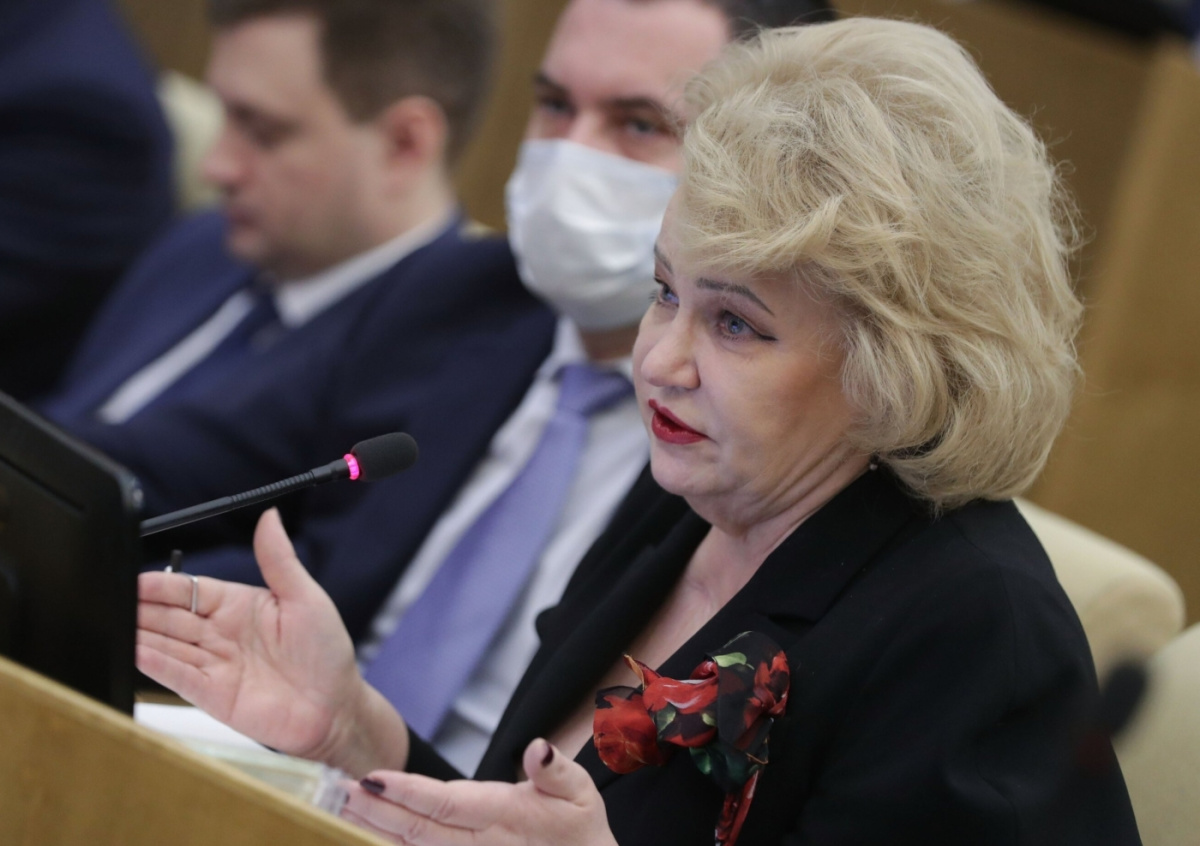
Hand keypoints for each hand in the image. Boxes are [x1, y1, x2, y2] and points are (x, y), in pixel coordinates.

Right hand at [136, 508, 403, 772]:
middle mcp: (221, 633)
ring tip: (116, 622)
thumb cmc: (326, 653)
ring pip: (168, 644)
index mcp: (239, 605)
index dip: (164, 585)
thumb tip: (270, 517)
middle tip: (115, 598)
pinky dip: (155, 664)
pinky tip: (135, 651)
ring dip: (142, 634)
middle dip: (143, 608)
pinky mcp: (211, 694)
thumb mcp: (305, 597)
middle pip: (172, 616)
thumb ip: (279, 559)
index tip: (137, 578)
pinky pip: (177, 675)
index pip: (192, 590)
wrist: (335, 708)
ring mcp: (213, 664)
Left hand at [340, 739, 617, 845]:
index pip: (446, 804)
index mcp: (503, 816)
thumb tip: (538, 749)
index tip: (373, 779)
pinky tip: (360, 835)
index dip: (408, 793)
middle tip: (338, 789)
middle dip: (376, 811)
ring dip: (372, 830)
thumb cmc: (577, 830)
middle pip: (416, 829)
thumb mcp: (579, 794)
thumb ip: (556, 772)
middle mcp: (479, 845)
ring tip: (338, 808)